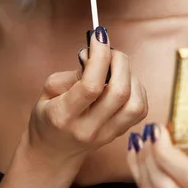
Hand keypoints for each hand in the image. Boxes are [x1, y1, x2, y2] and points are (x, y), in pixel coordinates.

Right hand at [24, 26, 147, 166]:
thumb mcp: (47, 93)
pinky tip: (123, 82)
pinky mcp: (119, 134)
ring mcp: (107, 135)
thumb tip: (94, 56)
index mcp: (64, 116)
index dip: (99, 56)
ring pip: (135, 103)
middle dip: (118, 61)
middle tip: (108, 49)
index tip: (99, 35)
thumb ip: (70, 74)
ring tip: (115, 68)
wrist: (53, 152)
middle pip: (118, 92)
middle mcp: (88, 128)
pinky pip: (140, 109)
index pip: (91, 85)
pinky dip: (137, 89)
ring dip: (130, 76)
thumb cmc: (48, 116)